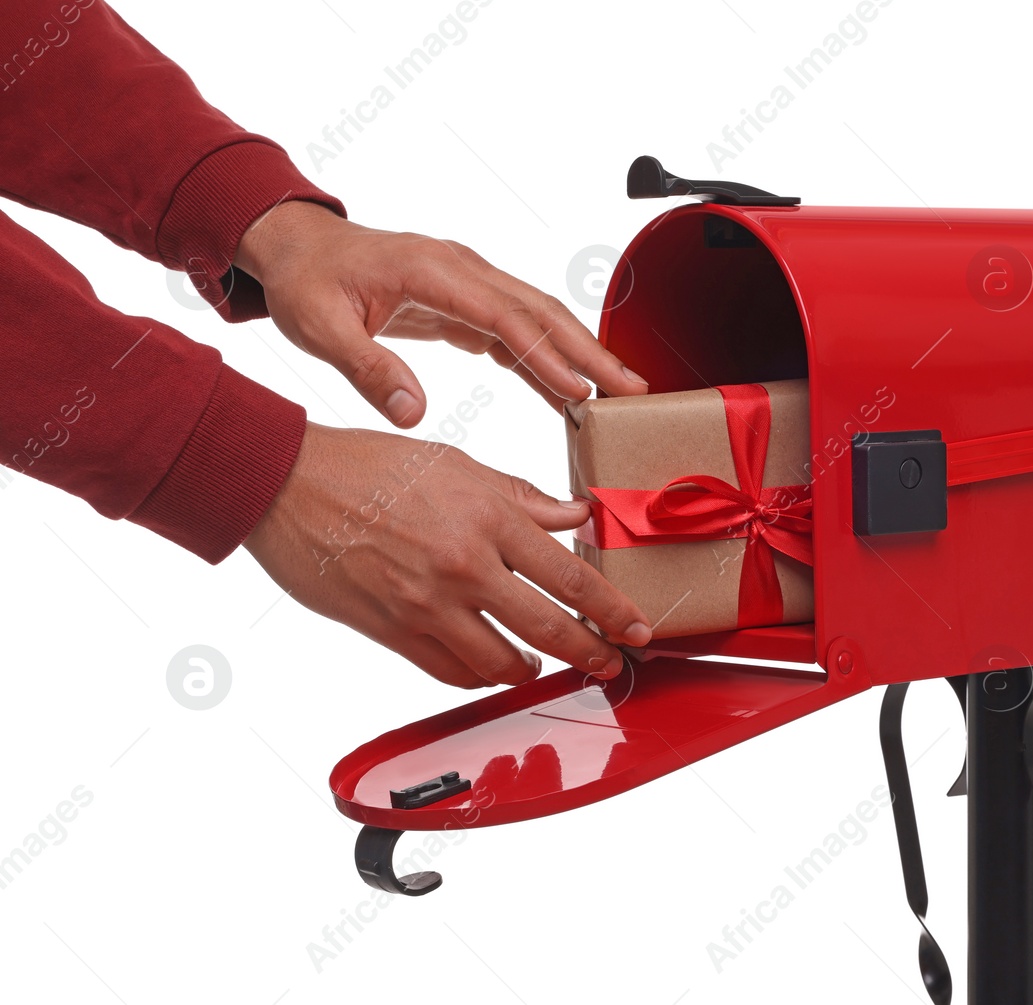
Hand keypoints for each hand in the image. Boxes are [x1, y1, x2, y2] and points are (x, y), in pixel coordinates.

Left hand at [234, 201, 648, 424]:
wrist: (296, 247)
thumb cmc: (306, 280)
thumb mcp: (318, 328)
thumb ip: (366, 368)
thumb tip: (411, 413)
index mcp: (431, 270)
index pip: (504, 316)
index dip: (546, 354)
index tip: (580, 391)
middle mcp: (461, 269)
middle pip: (541, 310)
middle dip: (590, 351)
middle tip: (630, 390)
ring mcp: (469, 282)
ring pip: (539, 316)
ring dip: (580, 354)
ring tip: (618, 393)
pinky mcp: (467, 302)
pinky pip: (519, 330)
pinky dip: (548, 359)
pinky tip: (569, 392)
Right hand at [244, 422, 651, 686]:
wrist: (288, 485)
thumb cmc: (370, 464)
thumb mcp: (457, 464)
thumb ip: (522, 497)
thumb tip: (576, 516)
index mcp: (488, 519)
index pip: (571, 577)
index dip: (613, 611)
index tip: (637, 629)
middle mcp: (463, 566)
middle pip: (547, 628)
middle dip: (590, 653)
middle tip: (610, 663)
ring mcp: (426, 605)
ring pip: (499, 662)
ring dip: (529, 668)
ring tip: (541, 662)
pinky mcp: (391, 631)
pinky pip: (449, 671)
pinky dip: (477, 674)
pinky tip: (488, 665)